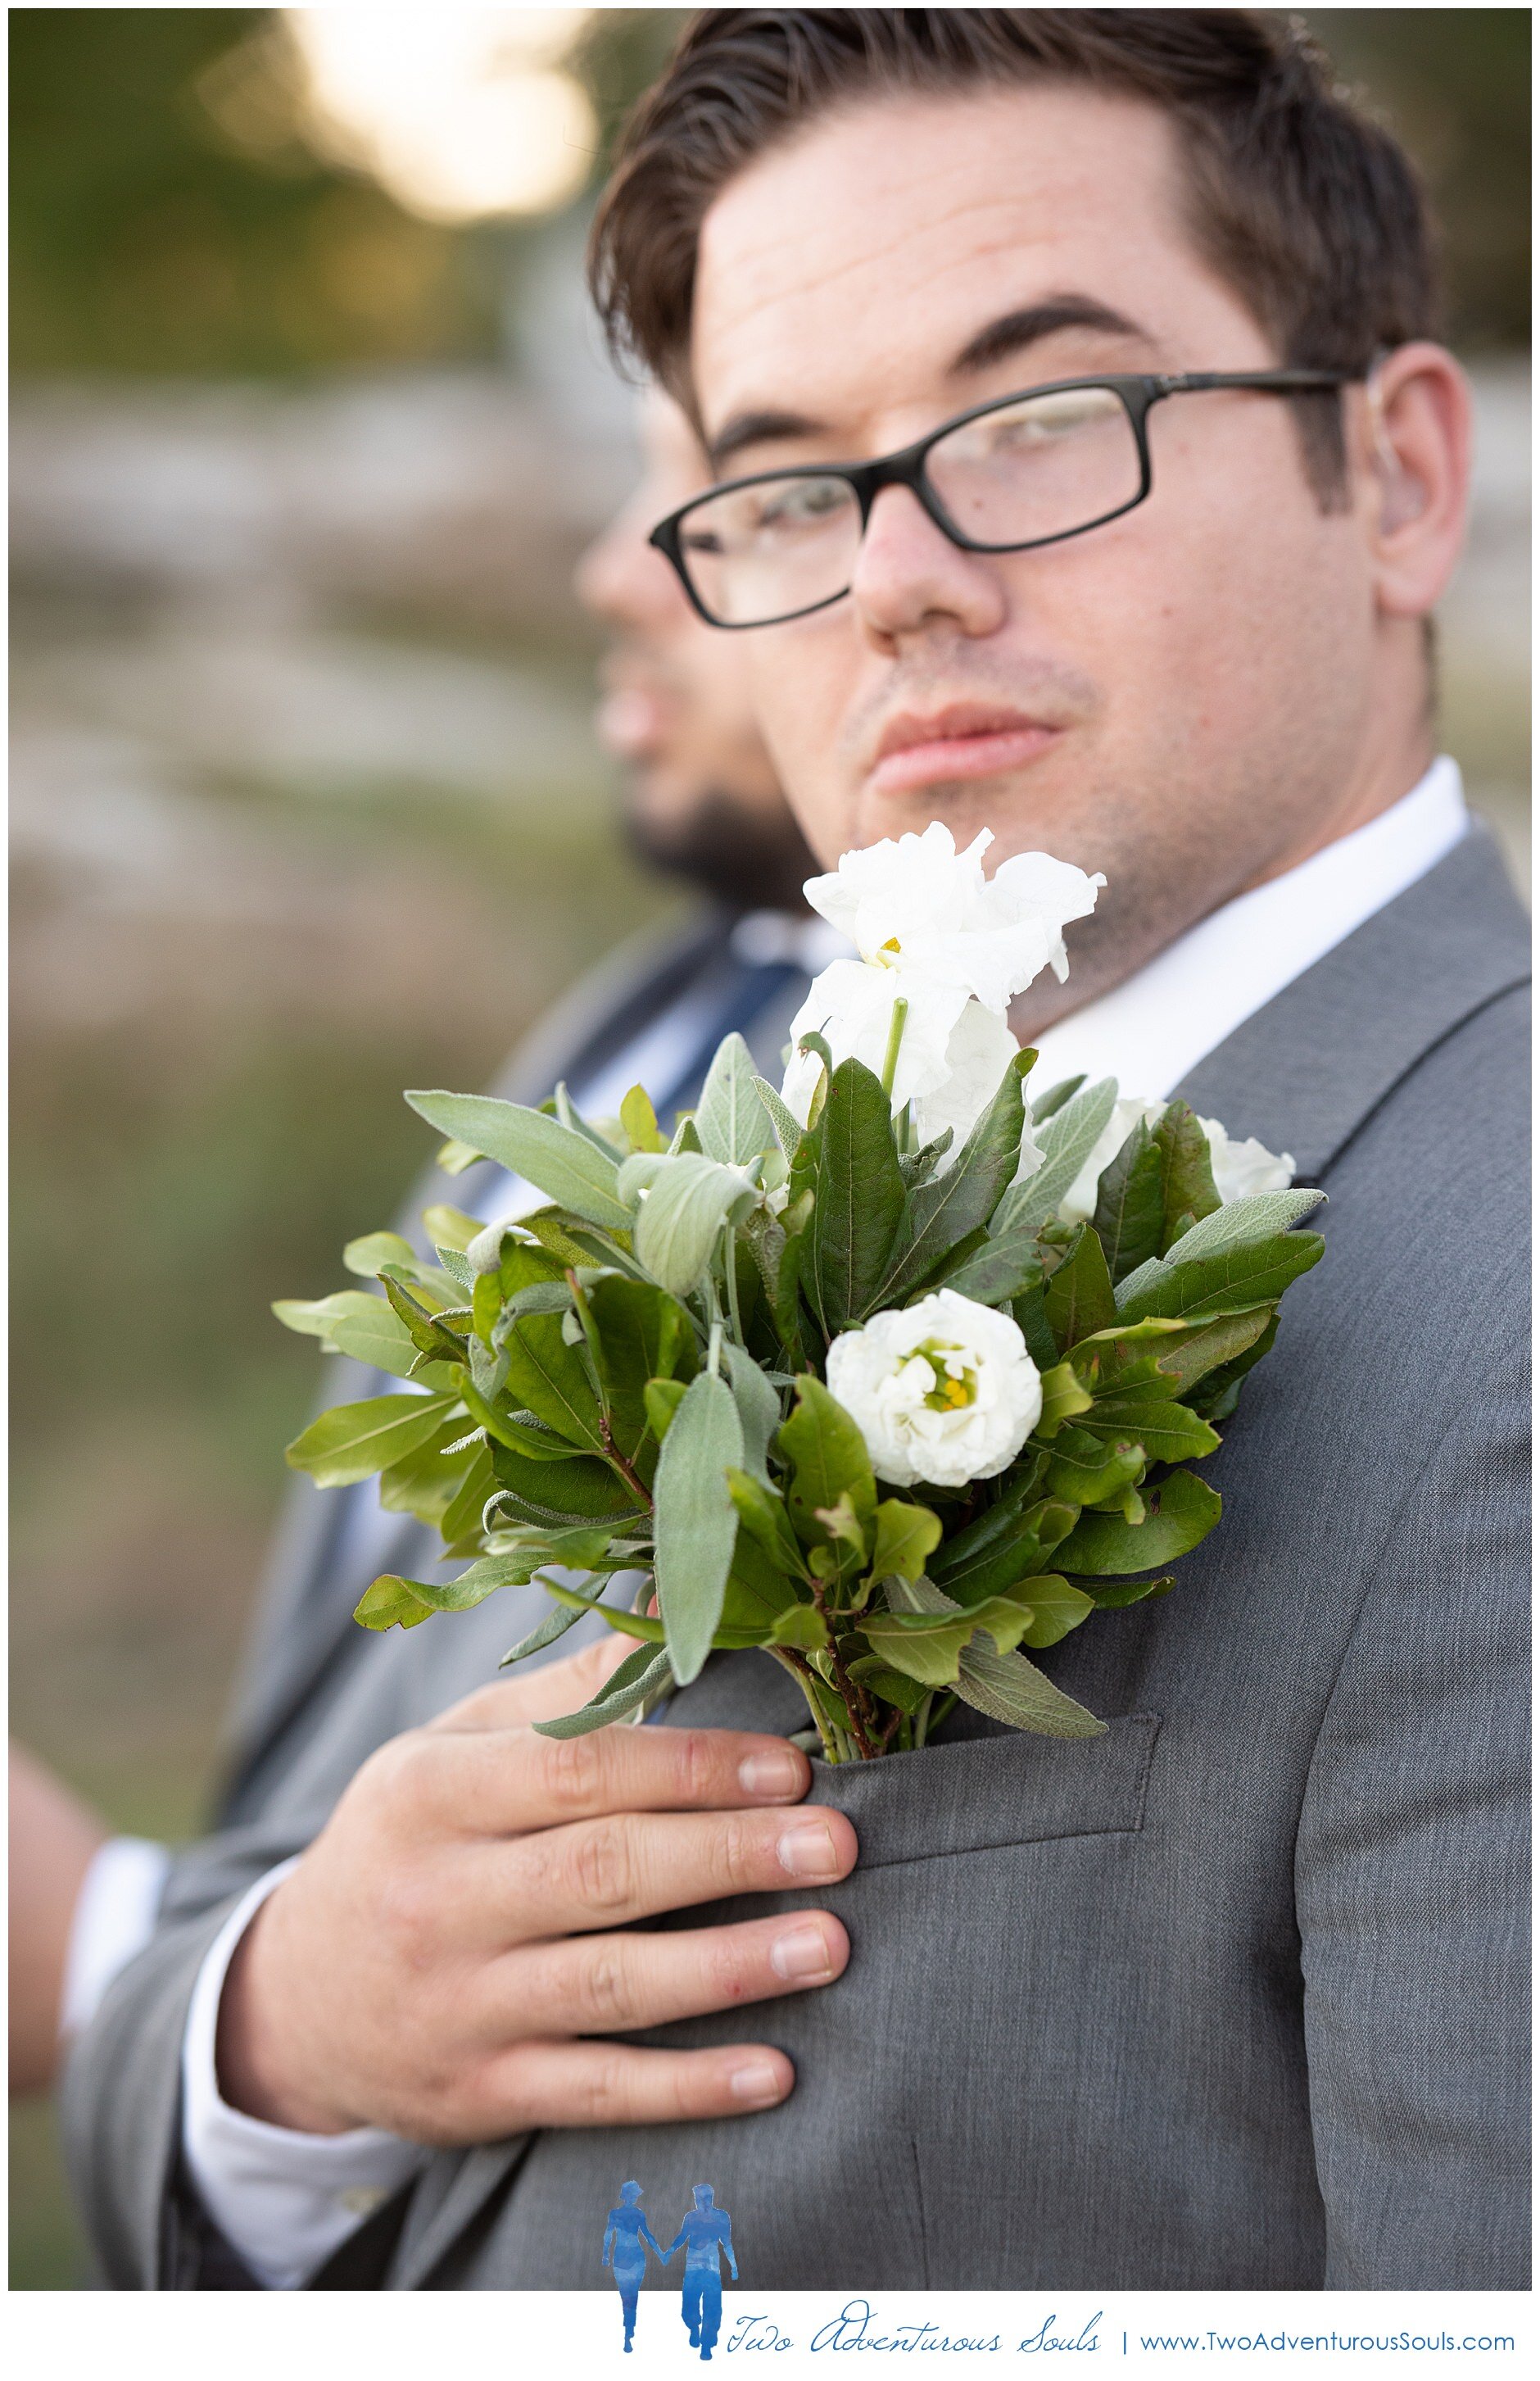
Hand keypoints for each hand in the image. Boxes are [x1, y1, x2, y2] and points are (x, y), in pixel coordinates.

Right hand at [216, 1636, 855, 2144]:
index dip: (690, 1768)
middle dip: (730, 1856)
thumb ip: (569, 1689)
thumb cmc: (409, 1841)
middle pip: (603, 1872)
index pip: (576, 1771)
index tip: (790, 1766)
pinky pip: (598, 2090)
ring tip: (829, 1945)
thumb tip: (676, 1595)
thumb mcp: (455, 1748)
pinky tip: (772, 2071)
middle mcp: (439, 1899)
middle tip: (836, 1844)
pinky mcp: (482, 2093)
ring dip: (730, 1969)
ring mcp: (459, 2005)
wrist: (293, 2000)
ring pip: (611, 1986)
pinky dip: (688, 2087)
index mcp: (431, 1792)